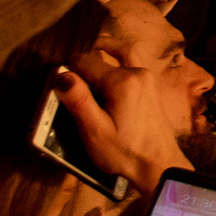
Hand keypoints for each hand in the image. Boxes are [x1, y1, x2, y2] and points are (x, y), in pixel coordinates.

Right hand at [53, 63, 188, 193]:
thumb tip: (62, 75)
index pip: (85, 62)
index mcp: (122, 81)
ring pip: (124, 53)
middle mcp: (138, 72)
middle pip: (105, 55)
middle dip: (86, 59)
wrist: (159, 164)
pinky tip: (107, 75)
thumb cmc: (124, 152)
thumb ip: (79, 101)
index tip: (57, 80)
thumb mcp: (95, 131)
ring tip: (88, 55)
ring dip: (106, 51)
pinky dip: (118, 61)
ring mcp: (148, 77)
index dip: (68, 69)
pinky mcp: (151, 86)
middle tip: (70, 65)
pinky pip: (132, 63)